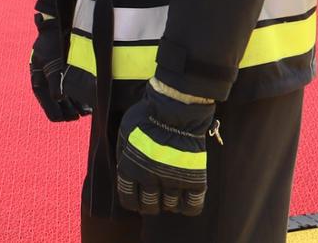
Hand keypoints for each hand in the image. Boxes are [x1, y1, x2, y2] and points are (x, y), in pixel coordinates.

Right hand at [30, 13, 88, 121]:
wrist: (60, 25)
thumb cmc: (52, 41)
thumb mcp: (52, 60)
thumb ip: (54, 79)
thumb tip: (57, 98)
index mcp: (38, 77)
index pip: (43, 99)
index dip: (52, 110)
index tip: (62, 118)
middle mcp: (47, 79)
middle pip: (55, 101)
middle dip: (66, 110)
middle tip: (76, 117)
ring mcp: (58, 77)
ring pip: (65, 98)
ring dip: (74, 106)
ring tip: (84, 112)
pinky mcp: (68, 74)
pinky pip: (72, 91)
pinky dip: (79, 98)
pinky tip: (88, 104)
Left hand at [115, 85, 215, 216]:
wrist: (175, 111)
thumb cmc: (147, 117)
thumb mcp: (123, 133)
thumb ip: (123, 154)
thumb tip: (123, 168)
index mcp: (130, 169)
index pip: (128, 199)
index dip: (133, 202)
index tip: (137, 201)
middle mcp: (150, 179)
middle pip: (149, 206)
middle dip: (150, 205)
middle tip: (154, 199)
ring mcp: (173, 181)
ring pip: (170, 206)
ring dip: (169, 203)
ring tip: (170, 194)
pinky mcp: (194, 179)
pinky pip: (193, 205)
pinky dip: (190, 207)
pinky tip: (187, 199)